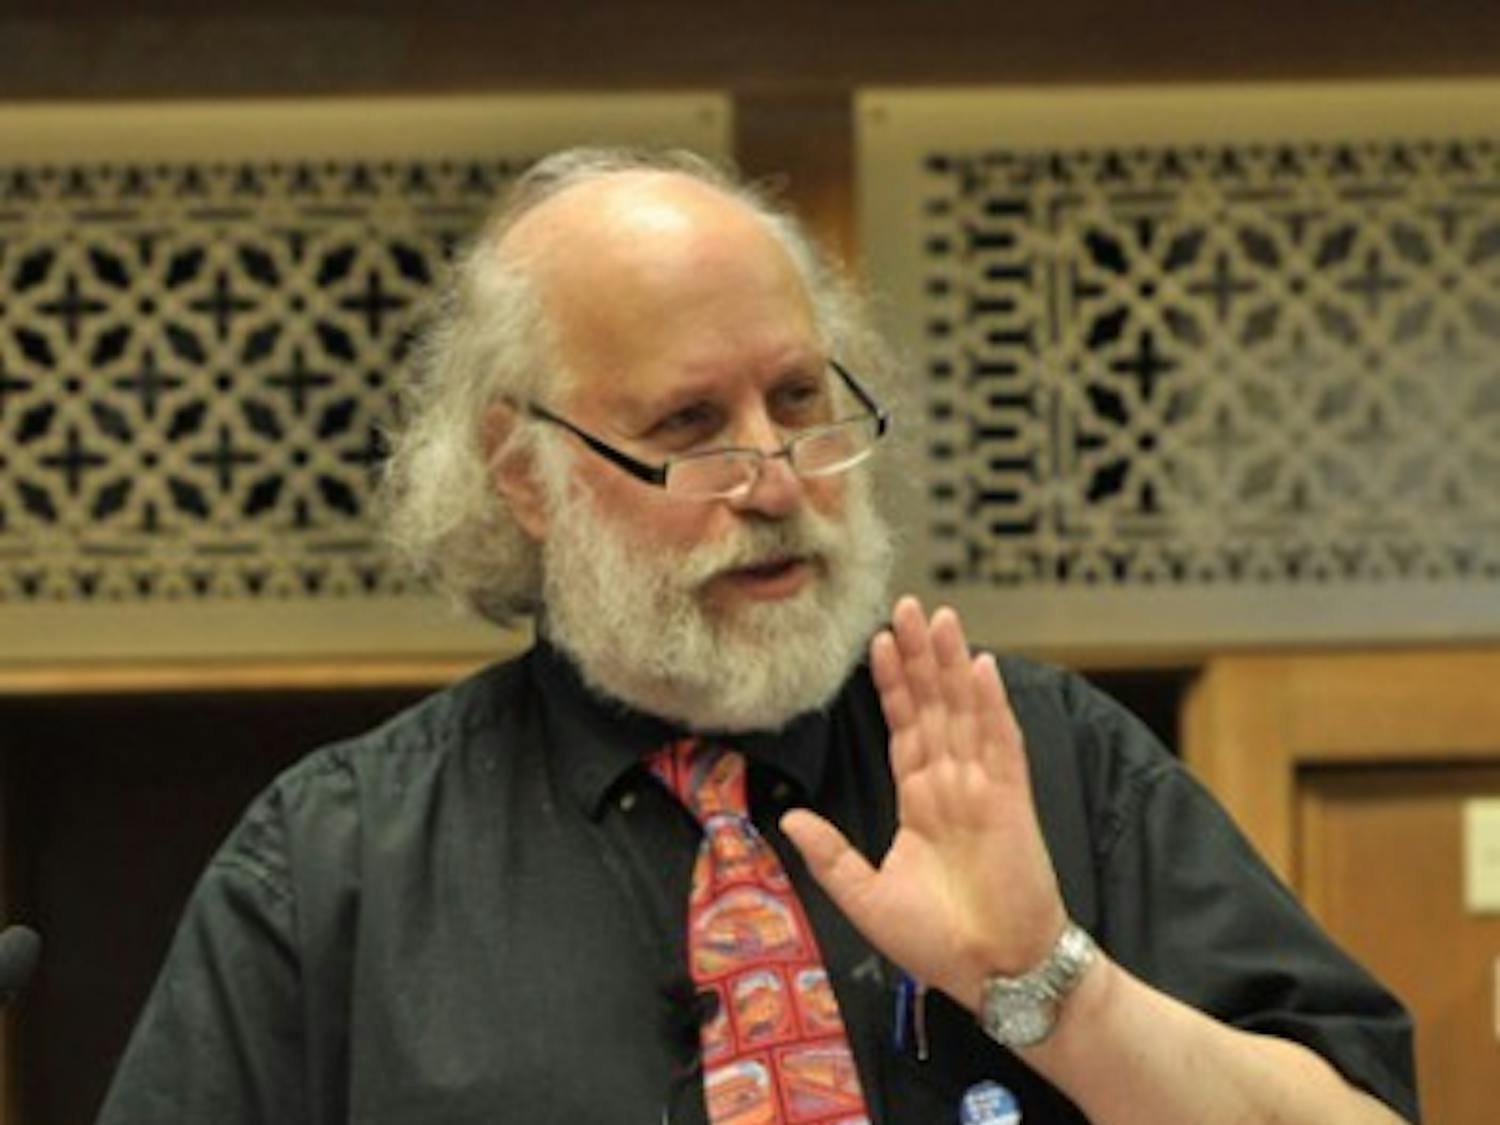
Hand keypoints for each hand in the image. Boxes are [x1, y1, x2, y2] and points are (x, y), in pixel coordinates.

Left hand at [781, 596, 1067, 1012]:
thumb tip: (788, 820)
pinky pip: (1000, 742)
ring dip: (950, 663)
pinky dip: (990, 703)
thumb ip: (830, 854)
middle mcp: (952, 786)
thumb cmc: (938, 943)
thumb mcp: (865, 896)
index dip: (890, 685)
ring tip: (938, 616)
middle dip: (917, 656)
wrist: (994, 974)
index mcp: (921, 802)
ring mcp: (983, 788)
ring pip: (963, 711)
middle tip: (905, 605)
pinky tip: (979, 666)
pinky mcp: (1012, 800)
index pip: (902, 728)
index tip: (875, 643)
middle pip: (932, 706)